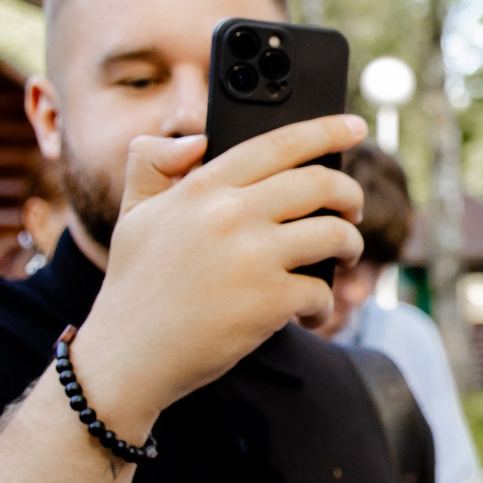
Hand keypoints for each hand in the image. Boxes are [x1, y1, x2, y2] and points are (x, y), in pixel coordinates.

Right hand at [68, 115, 367, 435]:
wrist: (127, 356)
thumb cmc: (135, 284)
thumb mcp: (133, 212)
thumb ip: (154, 162)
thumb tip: (198, 141)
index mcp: (202, 187)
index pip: (278, 144)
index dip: (325, 130)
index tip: (355, 126)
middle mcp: (230, 214)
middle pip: (320, 183)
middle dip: (350, 193)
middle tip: (353, 207)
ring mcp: (253, 258)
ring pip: (334, 233)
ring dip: (350, 244)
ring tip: (342, 256)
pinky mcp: (269, 302)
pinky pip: (321, 290)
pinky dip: (323, 303)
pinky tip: (310, 312)